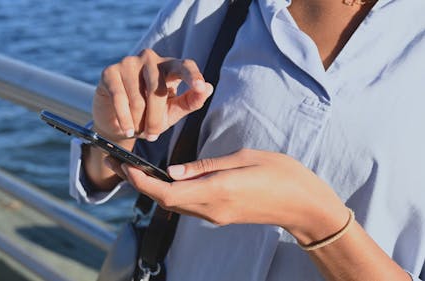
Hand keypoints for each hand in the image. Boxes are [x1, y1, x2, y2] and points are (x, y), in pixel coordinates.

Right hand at [93, 48, 212, 145]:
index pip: (185, 66)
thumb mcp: (173, 111)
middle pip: (158, 91)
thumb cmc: (150, 115)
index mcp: (170, 66)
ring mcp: (129, 62)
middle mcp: (150, 59)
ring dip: (138, 121)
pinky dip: (124, 118)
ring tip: (136, 129)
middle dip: (156, 119)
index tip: (200, 87)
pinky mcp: (110, 71)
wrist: (119, 122)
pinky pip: (120, 98)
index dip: (193, 76)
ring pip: (138, 98)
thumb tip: (208, 88)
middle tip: (153, 137)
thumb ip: (190, 102)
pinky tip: (125, 129)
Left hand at [115, 149, 348, 244]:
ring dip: (152, 189)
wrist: (304, 206)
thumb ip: (205, 166)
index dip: (141, 182)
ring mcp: (215, 216)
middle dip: (139, 184)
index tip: (124, 165)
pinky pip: (187, 206)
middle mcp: (211, 209)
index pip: (166, 192)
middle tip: (120, 163)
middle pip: (164, 201)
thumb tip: (173, 171)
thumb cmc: (281, 175)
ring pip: (174, 205)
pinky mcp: (220, 216)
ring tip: (136, 169)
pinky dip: (170, 193)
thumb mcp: (243, 158)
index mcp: (217, 190)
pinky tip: (165, 179)